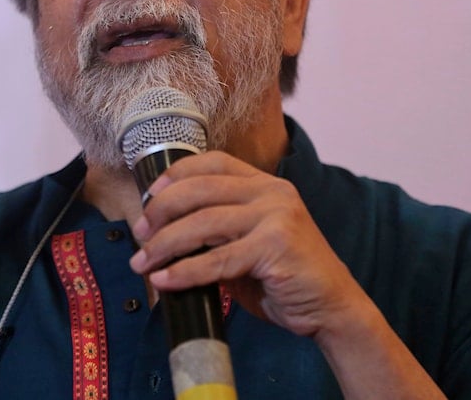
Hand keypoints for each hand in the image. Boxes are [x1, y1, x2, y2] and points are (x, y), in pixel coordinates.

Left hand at [128, 151, 364, 337]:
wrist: (331, 308)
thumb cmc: (284, 278)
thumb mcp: (247, 244)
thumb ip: (216, 232)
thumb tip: (161, 234)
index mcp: (265, 184)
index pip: (213, 162)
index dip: (176, 174)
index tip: (149, 196)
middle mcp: (272, 192)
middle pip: (201, 189)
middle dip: (161, 210)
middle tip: (139, 234)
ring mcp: (276, 217)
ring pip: (204, 223)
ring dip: (165, 244)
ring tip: (143, 262)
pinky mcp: (276, 247)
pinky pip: (218, 259)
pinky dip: (185, 271)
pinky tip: (164, 281)